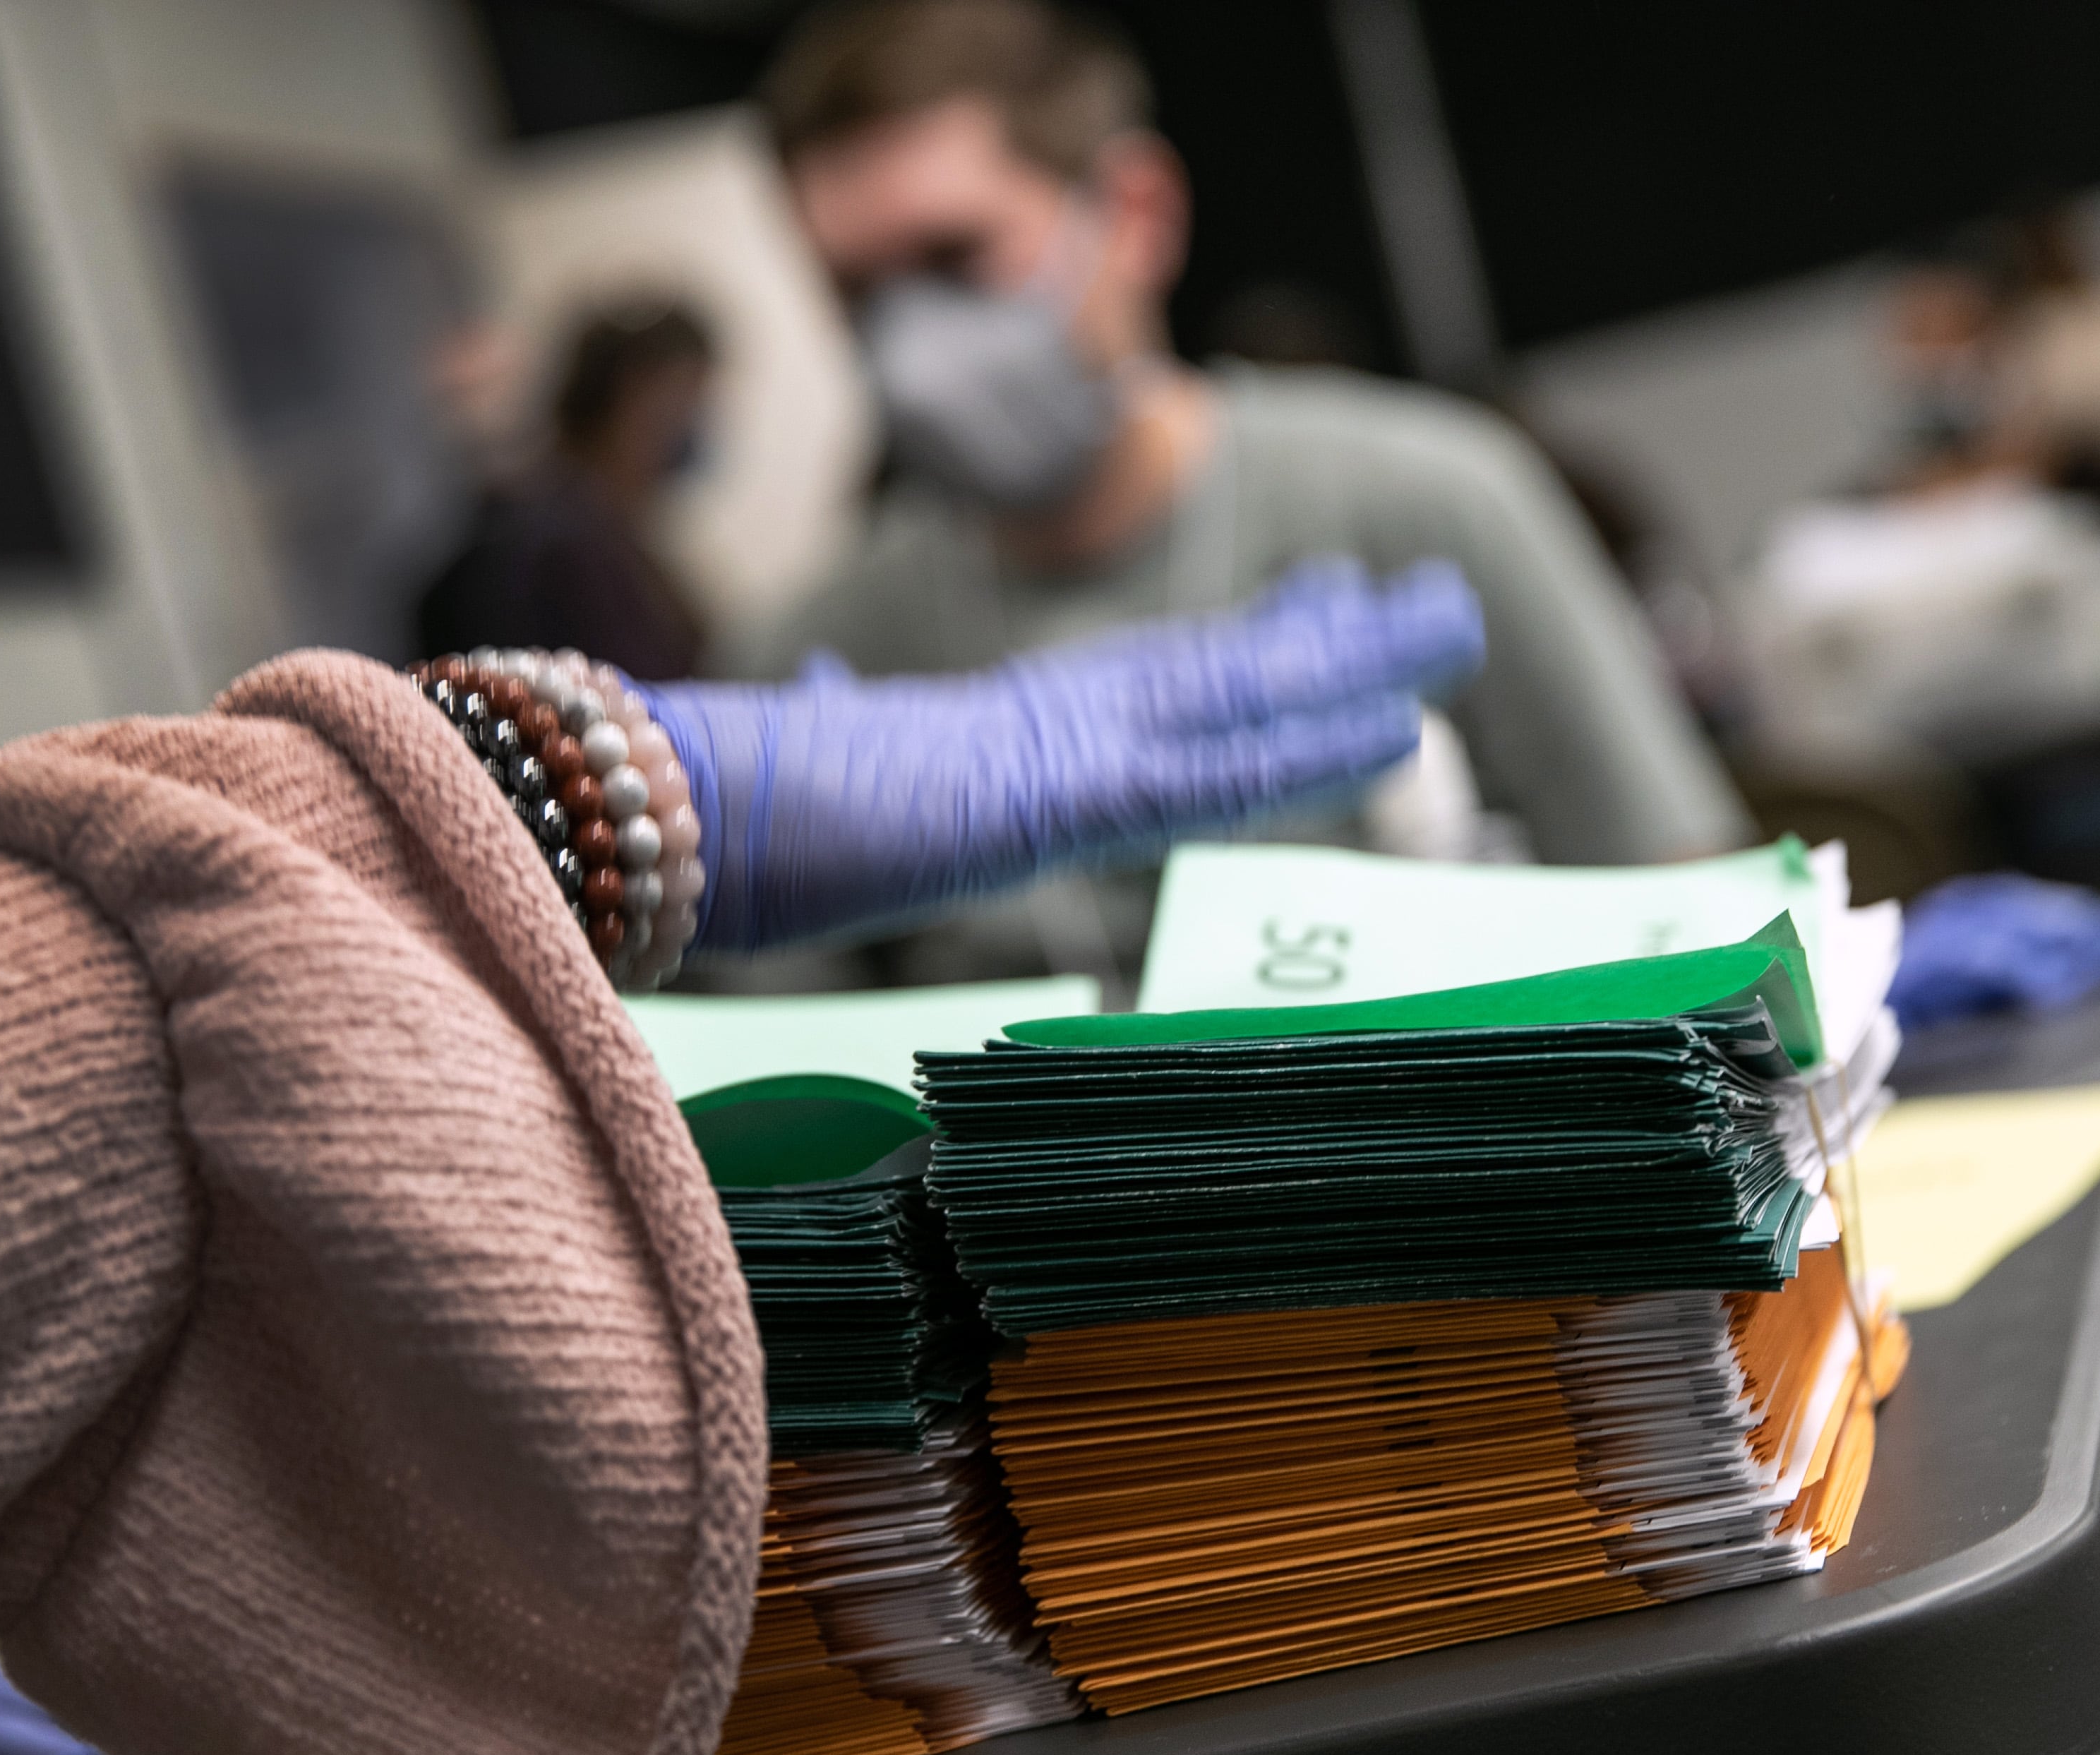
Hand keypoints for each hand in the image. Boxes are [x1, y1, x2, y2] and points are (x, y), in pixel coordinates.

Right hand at [641, 559, 1484, 950]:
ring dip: (1352, 665)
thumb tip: (833, 686)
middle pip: (1213, 669)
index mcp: (993, 733)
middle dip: (1322, 636)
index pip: (1145, 686)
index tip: (1319, 610)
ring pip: (1236, 696)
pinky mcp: (1048, 793)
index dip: (1243, 652)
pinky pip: (1210, 774)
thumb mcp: (809, 778)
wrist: (649, 806)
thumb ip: (843, 736)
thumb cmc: (711, 810)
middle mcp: (1039, 721)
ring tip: (1450, 623)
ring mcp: (1047, 749)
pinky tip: (1390, 727)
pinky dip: (1305, 746)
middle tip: (1422, 599)